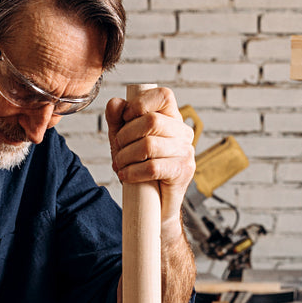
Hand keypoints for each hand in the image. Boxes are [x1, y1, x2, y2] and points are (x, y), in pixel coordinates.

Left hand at [106, 86, 196, 244]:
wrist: (155, 207)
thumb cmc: (141, 170)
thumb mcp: (125, 141)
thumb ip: (118, 120)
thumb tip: (115, 102)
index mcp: (173, 119)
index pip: (163, 95)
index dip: (140, 103)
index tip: (125, 119)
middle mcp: (183, 133)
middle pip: (151, 120)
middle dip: (126, 135)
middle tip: (118, 150)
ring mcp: (186, 152)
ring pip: (149, 145)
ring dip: (126, 156)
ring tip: (120, 165)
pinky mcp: (183, 172)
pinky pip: (153, 166)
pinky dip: (133, 172)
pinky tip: (126, 176)